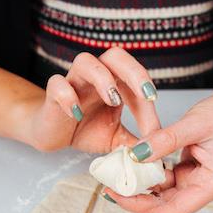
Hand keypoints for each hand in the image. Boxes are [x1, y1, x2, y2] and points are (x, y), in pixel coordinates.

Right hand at [29, 47, 159, 153]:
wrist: (53, 134)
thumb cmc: (86, 129)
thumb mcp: (118, 139)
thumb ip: (137, 143)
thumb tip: (160, 157)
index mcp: (116, 82)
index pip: (137, 81)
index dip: (148, 101)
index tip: (156, 126)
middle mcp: (96, 75)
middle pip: (116, 56)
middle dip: (134, 72)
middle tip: (146, 95)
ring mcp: (73, 81)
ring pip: (85, 61)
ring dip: (102, 78)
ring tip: (113, 100)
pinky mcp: (52, 94)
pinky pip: (57, 84)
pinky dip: (67, 96)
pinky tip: (77, 113)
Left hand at [104, 81, 212, 212]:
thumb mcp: (195, 124)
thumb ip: (165, 140)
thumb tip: (136, 155)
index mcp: (212, 184)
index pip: (176, 209)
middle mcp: (203, 186)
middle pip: (166, 204)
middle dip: (138, 202)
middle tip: (110, 192)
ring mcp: (195, 179)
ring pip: (162, 192)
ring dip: (140, 187)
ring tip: (115, 180)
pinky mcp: (187, 169)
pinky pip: (163, 177)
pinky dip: (147, 173)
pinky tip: (131, 167)